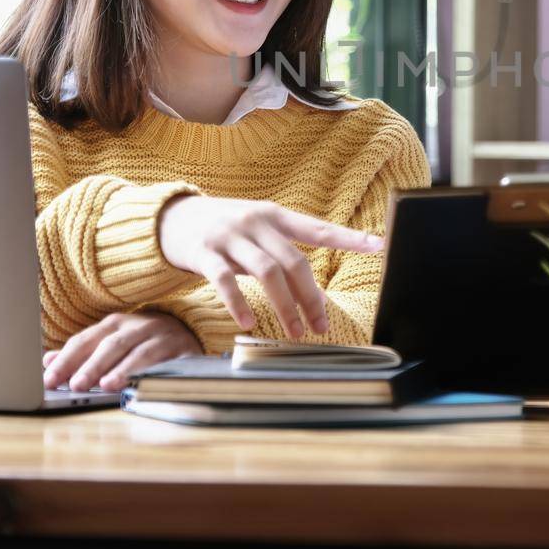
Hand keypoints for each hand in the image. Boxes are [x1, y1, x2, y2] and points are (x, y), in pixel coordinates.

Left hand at [43, 310, 201, 392]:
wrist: (188, 332)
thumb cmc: (140, 342)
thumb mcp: (109, 342)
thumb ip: (81, 353)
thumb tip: (47, 361)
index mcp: (116, 323)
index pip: (86, 340)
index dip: (67, 360)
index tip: (49, 380)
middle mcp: (139, 326)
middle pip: (113, 345)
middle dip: (94, 365)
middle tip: (77, 385)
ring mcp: (164, 337)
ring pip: (142, 353)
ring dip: (124, 369)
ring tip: (107, 386)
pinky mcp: (185, 351)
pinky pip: (170, 363)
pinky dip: (156, 374)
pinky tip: (144, 387)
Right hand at [158, 195, 382, 339]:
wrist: (171, 217)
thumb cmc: (223, 228)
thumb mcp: (256, 227)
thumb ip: (280, 248)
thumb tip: (310, 287)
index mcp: (274, 215)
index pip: (318, 228)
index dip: (348, 237)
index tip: (378, 245)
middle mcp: (256, 222)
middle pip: (294, 260)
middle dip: (311, 297)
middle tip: (322, 326)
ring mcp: (229, 236)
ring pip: (266, 272)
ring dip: (285, 306)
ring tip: (295, 333)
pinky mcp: (204, 252)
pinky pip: (225, 279)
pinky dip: (239, 303)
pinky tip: (249, 322)